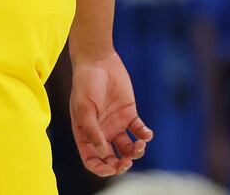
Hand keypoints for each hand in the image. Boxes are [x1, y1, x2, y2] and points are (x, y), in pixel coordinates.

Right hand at [69, 50, 153, 176]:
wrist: (98, 61)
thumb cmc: (85, 83)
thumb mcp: (83, 107)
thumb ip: (91, 130)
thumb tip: (102, 153)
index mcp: (85, 133)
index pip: (92, 159)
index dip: (101, 169)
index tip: (112, 168)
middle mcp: (101, 132)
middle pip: (111, 158)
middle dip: (120, 165)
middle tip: (127, 162)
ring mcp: (116, 124)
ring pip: (128, 148)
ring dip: (136, 152)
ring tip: (139, 145)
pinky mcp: (129, 115)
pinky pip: (139, 131)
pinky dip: (145, 136)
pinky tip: (146, 133)